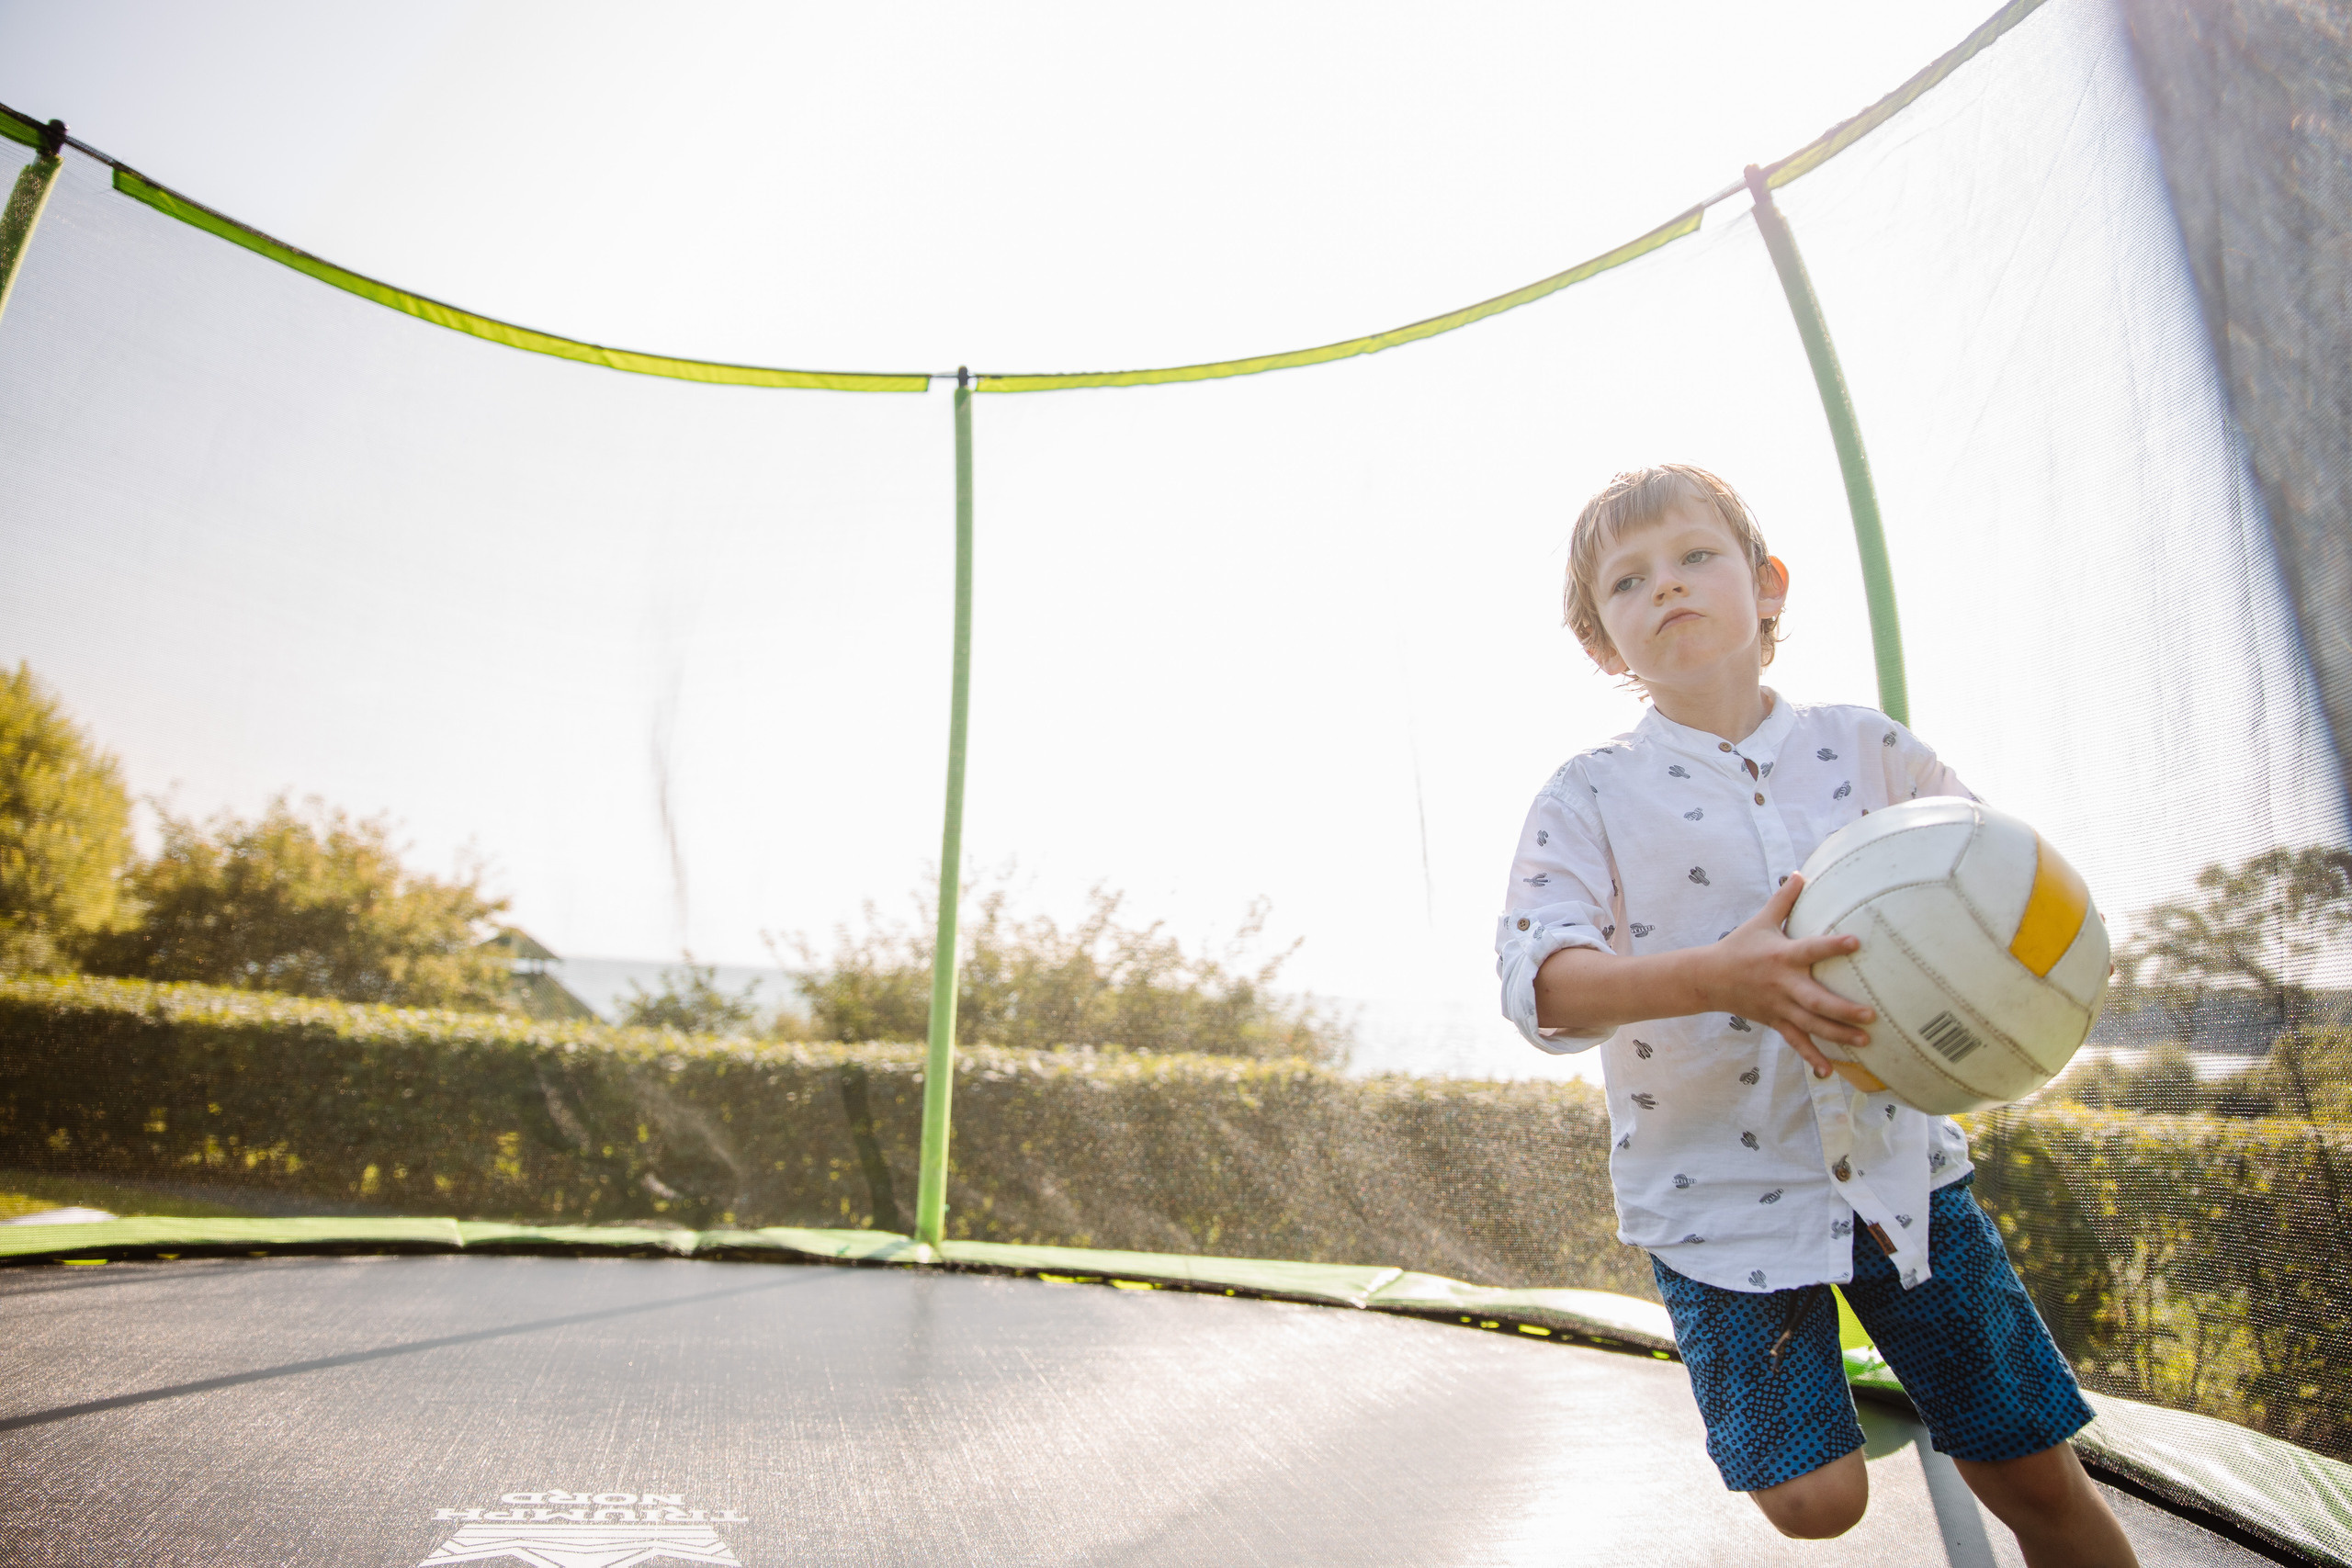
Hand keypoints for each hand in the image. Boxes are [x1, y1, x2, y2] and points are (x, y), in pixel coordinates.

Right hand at [1702, 874, 1874, 1076]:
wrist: (1709, 979)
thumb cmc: (1740, 946)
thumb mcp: (1761, 921)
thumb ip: (1784, 899)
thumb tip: (1801, 872)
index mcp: (1782, 957)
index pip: (1810, 949)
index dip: (1832, 946)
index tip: (1856, 942)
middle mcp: (1783, 985)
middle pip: (1815, 1000)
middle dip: (1842, 1009)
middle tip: (1870, 1013)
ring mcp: (1779, 1007)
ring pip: (1811, 1025)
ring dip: (1837, 1034)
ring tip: (1865, 1041)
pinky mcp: (1776, 1022)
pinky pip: (1797, 1042)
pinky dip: (1812, 1057)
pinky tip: (1830, 1071)